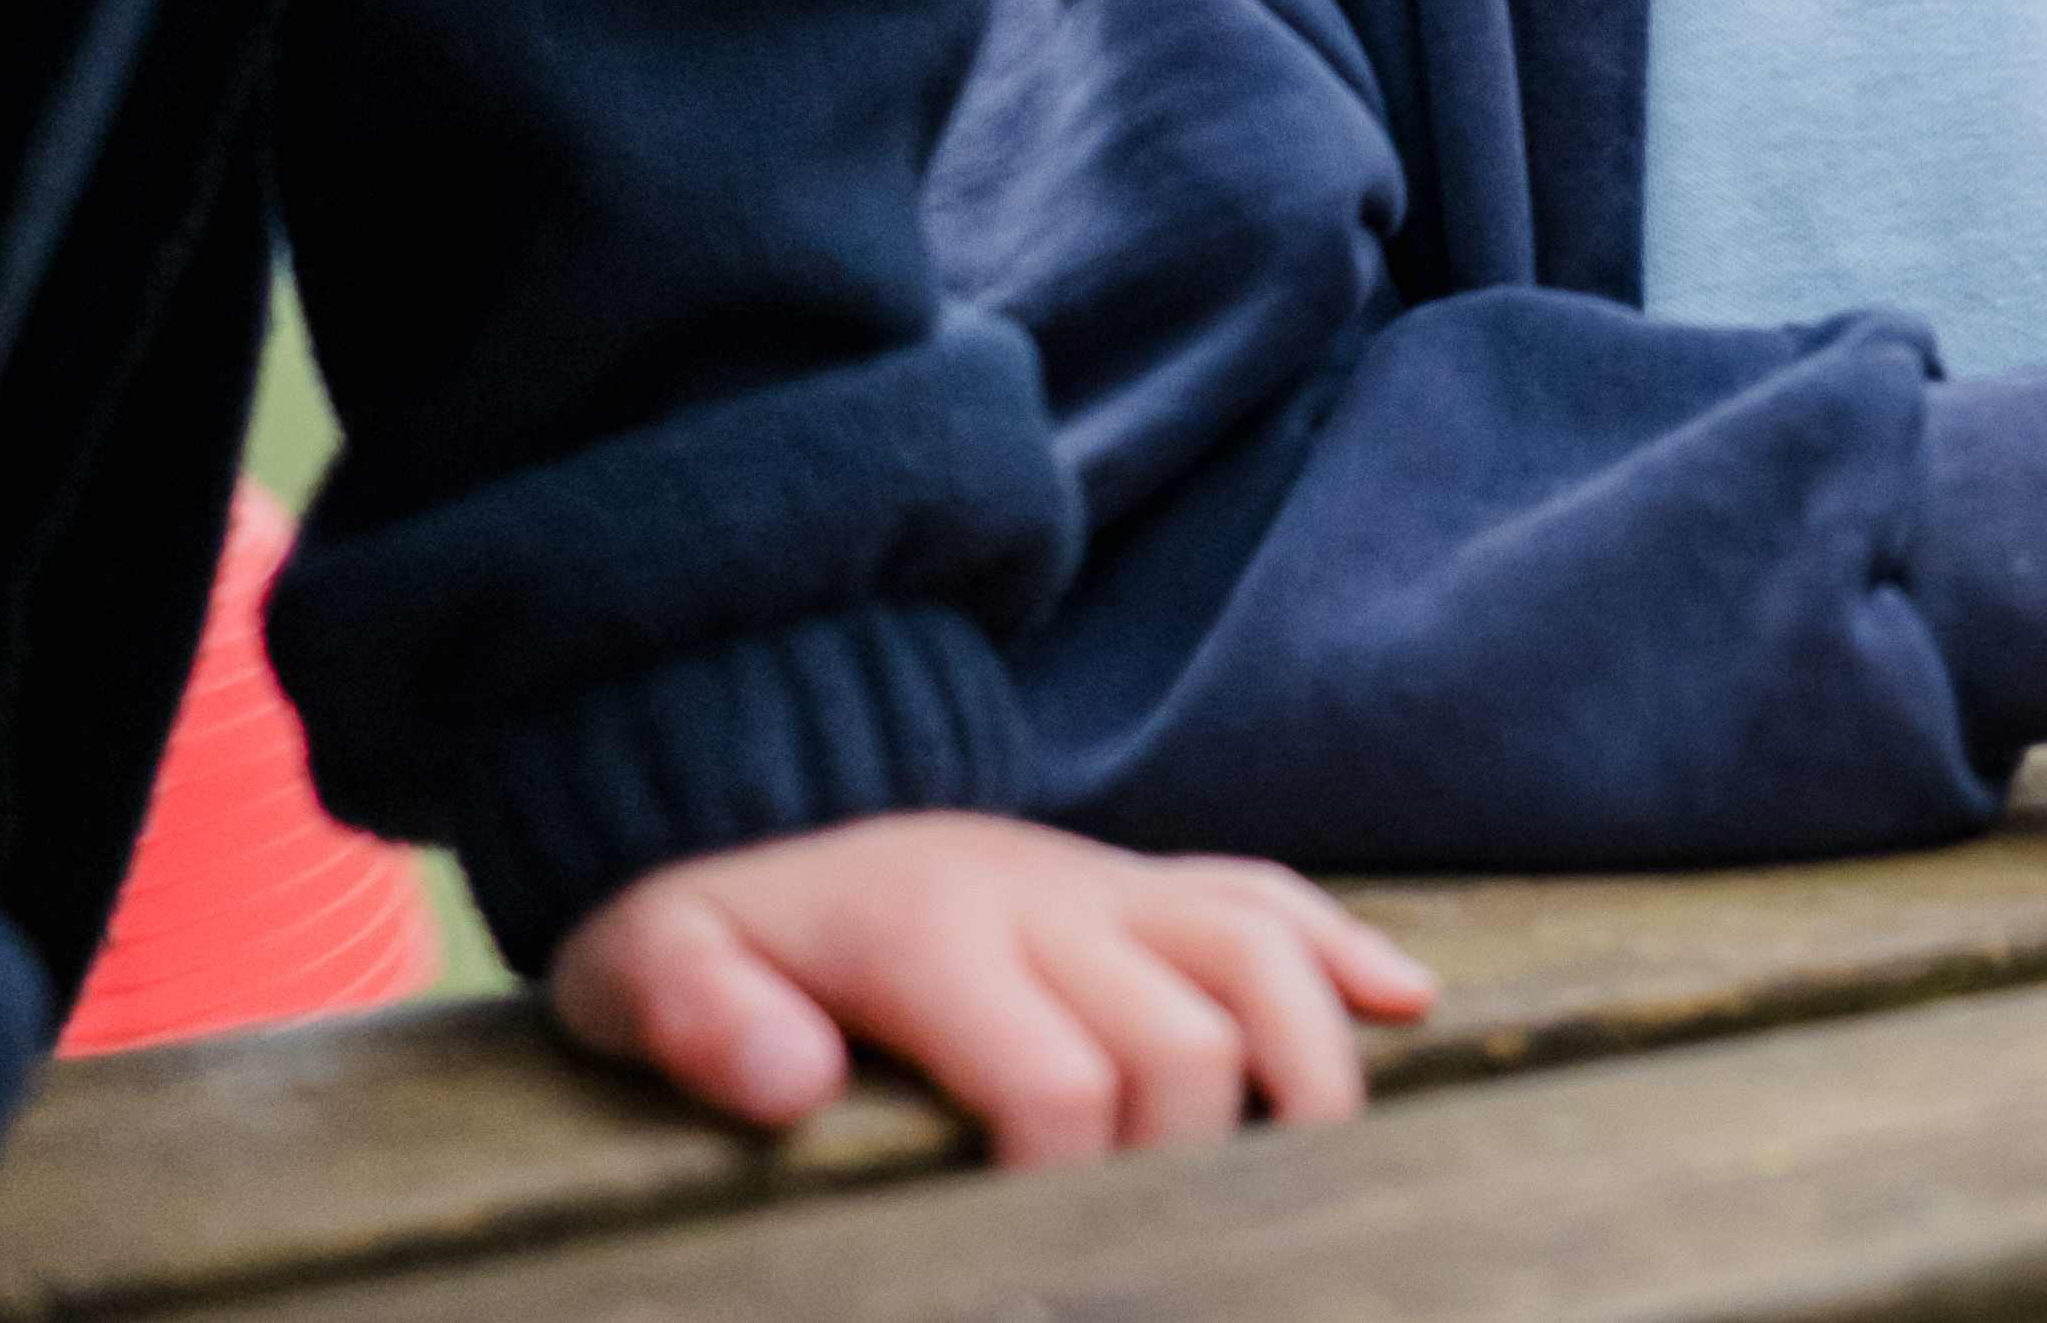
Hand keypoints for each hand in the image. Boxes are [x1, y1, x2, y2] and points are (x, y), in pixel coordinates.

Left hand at [549, 811, 1435, 1166]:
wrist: (750, 778)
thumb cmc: (702, 920)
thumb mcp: (643, 959)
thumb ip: (699, 1017)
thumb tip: (794, 1092)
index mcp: (928, 933)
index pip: (1060, 1080)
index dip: (1076, 1192)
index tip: (1048, 1267)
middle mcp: (1042, 896)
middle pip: (1186, 1037)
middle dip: (1200, 1161)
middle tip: (1169, 1252)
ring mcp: (1103, 879)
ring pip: (1257, 948)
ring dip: (1309, 1063)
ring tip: (1323, 1172)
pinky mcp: (1139, 877)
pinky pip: (1264, 891)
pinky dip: (1344, 949)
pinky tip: (1404, 1008)